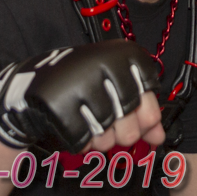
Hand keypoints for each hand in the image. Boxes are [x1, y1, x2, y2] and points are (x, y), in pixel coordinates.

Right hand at [0, 41, 164, 153]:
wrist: (37, 80)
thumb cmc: (86, 82)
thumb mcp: (118, 84)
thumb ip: (142, 109)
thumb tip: (159, 138)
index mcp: (124, 52)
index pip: (150, 95)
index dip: (143, 112)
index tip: (129, 108)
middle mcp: (105, 64)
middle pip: (131, 123)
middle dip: (122, 132)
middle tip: (110, 122)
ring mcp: (82, 85)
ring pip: (108, 137)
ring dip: (101, 139)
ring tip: (91, 121)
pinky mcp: (61, 107)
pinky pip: (84, 143)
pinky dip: (82, 142)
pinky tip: (76, 125)